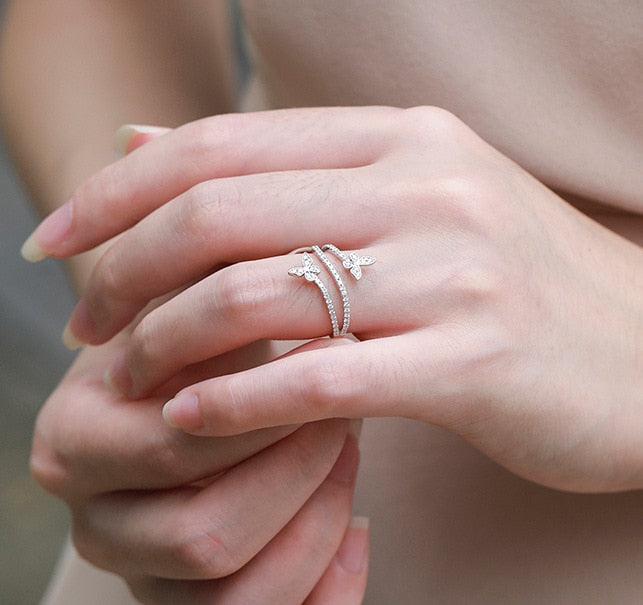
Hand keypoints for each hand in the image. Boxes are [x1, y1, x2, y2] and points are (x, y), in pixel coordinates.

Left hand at [26, 107, 642, 491]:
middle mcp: (426, 187)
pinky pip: (323, 378)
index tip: (56, 240)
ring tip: (127, 376)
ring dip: (167, 341)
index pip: (222, 145)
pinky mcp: (475, 362)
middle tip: (84, 323)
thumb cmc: (514, 284)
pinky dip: (239, 401)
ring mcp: (456, 272)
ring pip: (261, 295)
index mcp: (402, 139)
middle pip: (222, 213)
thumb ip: (284, 176)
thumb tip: (147, 144)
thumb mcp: (407, 202)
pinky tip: (191, 419)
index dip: (118, 191)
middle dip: (124, 270)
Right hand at [31, 334, 366, 602]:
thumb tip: (301, 302)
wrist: (180, 387)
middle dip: (298, 476)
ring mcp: (143, 575)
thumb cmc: (191, 346)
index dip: (267, 417)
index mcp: (74, 445)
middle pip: (205, 537)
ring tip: (349, 461)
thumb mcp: (190, 312)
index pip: (178, 450)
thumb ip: (217, 308)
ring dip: (317, 528)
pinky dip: (326, 585)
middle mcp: (96, 524)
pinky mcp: (193, 602)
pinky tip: (357, 530)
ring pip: (237, 597)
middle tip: (345, 420)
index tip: (330, 366)